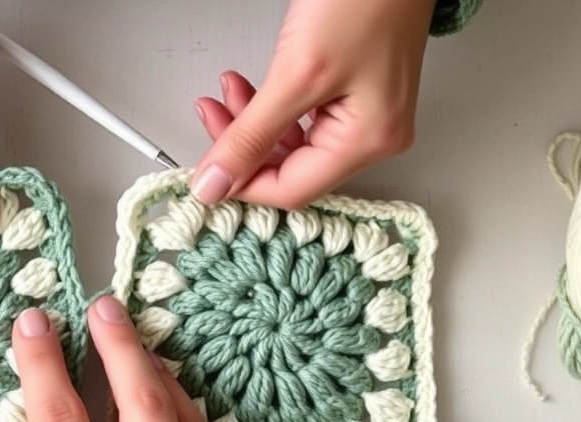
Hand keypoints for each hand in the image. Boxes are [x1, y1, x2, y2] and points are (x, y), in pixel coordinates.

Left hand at [191, 0, 435, 208]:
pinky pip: (305, 117)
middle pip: (291, 167)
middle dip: (244, 146)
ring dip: (252, 123)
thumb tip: (215, 183)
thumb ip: (250, 135)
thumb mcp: (295, 74)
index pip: (292, 189)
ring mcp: (369, 114)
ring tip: (224, 94)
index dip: (241, 183)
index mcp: (369, 140)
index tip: (204, 169)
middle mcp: (375, 135)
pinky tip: (248, 88)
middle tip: (210, 117)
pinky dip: (271, 106)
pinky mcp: (358, 92)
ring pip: (293, 142)